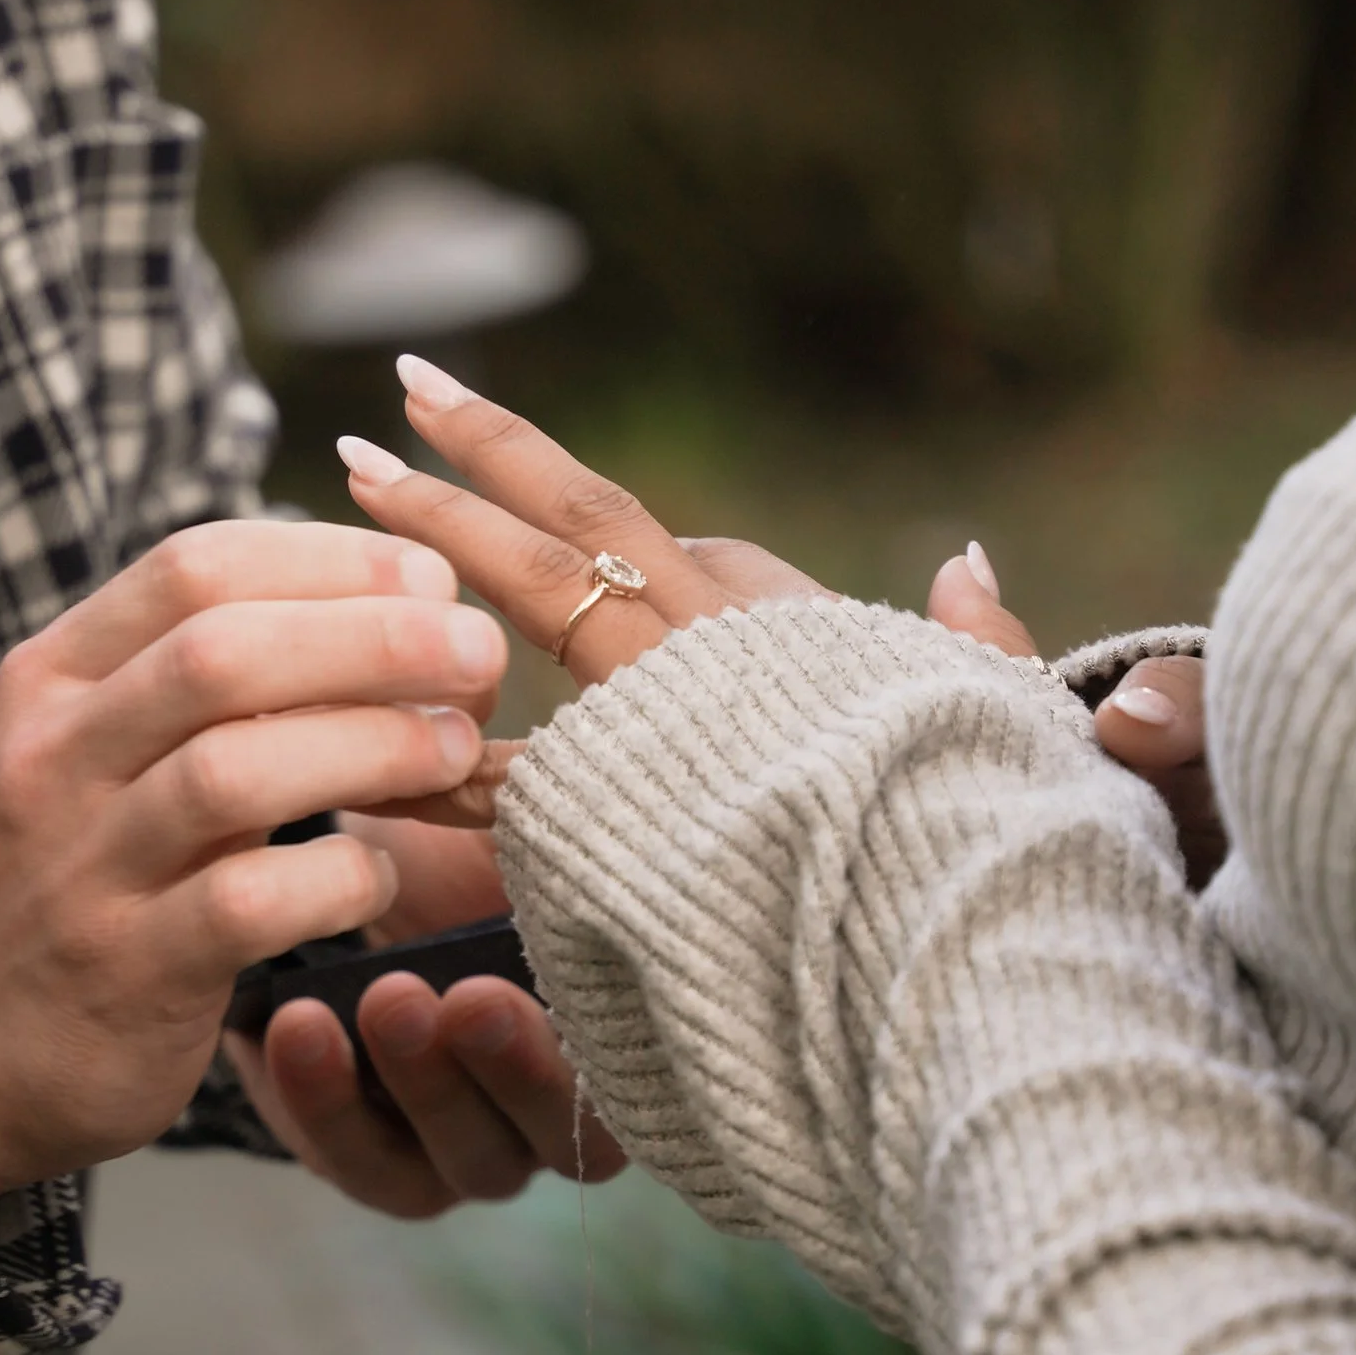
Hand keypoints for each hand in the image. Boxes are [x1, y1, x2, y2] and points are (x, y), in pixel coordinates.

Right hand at [0, 518, 506, 1203]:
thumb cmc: (72, 874)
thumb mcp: (101, 747)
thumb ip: (208, 672)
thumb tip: (389, 591)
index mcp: (55, 675)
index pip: (194, 565)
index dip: (330, 557)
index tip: (430, 577)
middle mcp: (55, 756)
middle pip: (222, 652)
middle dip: (374, 637)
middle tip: (478, 651)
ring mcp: (83, 866)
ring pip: (235, 773)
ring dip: (373, 748)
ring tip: (456, 752)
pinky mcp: (130, 970)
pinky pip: (252, 904)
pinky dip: (340, 879)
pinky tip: (376, 877)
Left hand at [228, 815, 629, 1217]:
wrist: (337, 879)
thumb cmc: (459, 851)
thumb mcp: (520, 824)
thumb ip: (570, 827)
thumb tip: (605, 799)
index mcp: (619, 1040)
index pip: (647, 1081)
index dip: (614, 1046)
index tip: (569, 976)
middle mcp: (558, 1113)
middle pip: (563, 1136)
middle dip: (515, 1068)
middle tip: (469, 998)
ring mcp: (471, 1150)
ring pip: (470, 1160)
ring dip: (425, 1084)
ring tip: (384, 996)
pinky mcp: (376, 1161)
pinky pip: (360, 1161)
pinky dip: (323, 1100)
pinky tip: (296, 1025)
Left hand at [338, 367, 1227, 887]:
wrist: (964, 960)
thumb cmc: (1002, 851)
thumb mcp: (1011, 731)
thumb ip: (981, 644)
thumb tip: (962, 558)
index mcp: (795, 634)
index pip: (669, 544)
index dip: (580, 495)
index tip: (517, 446)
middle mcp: (717, 655)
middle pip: (579, 528)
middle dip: (483, 456)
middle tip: (398, 393)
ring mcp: (658, 728)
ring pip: (521, 602)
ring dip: (427, 541)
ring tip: (344, 486)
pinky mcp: (610, 823)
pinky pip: (491, 768)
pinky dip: (419, 738)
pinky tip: (351, 706)